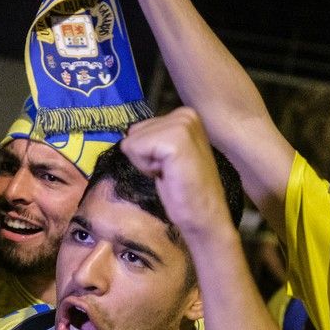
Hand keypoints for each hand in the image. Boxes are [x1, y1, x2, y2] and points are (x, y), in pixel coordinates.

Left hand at [121, 108, 232, 240]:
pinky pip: (135, 148)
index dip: (146, 154)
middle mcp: (185, 113)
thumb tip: (125, 136)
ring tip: (170, 173)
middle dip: (145, 157)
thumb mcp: (164, 156)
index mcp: (184, 115)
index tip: (168, 167)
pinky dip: (146, 167)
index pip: (139, 129)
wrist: (204, 216)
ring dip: (146, 163)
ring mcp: (183, 123)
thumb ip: (152, 139)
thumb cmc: (183, 191)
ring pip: (132, 140)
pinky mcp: (176, 138)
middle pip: (133, 132)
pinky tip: (168, 174)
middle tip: (170, 172)